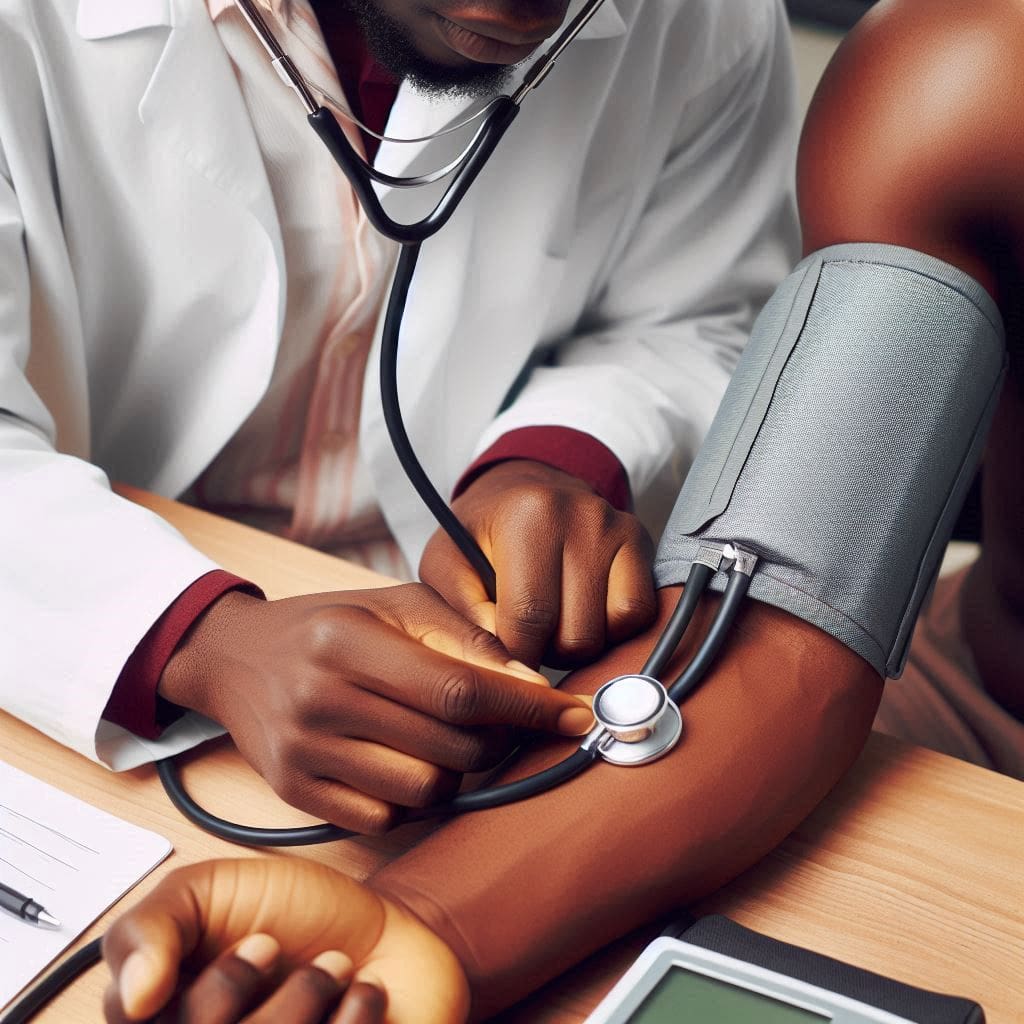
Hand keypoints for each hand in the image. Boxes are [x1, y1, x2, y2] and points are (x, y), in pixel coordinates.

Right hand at [102, 858, 468, 1023]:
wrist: (384, 925)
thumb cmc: (293, 914)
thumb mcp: (208, 890)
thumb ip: (151, 928)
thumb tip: (132, 1000)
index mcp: (166, 1022)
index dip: (216, 990)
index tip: (260, 940)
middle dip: (254, 987)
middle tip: (279, 946)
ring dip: (308, 996)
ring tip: (333, 965)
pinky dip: (354, 1015)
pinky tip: (363, 994)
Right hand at [159, 583, 593, 832]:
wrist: (235, 658)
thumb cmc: (328, 626)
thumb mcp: (395, 606)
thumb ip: (465, 640)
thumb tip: (534, 684)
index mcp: (349, 641)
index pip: (460, 688)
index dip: (528, 706)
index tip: (574, 714)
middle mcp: (322, 699)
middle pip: (452, 746)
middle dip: (497, 737)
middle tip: (500, 718)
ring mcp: (305, 753)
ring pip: (426, 791)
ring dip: (455, 770)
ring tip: (443, 735)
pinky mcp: (296, 793)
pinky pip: (386, 819)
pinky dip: (411, 797)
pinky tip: (401, 758)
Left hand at [420, 461, 656, 667]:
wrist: (518, 492)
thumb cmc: (478, 537)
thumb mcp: (447, 566)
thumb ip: (463, 613)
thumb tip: (502, 660)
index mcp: (528, 516)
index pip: (528, 617)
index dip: (515, 656)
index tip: (504, 662)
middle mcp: (580, 516)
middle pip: (573, 633)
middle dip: (546, 652)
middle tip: (526, 634)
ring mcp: (616, 527)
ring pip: (609, 630)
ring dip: (578, 644)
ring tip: (552, 621)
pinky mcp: (639, 541)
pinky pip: (637, 614)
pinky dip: (611, 629)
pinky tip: (583, 612)